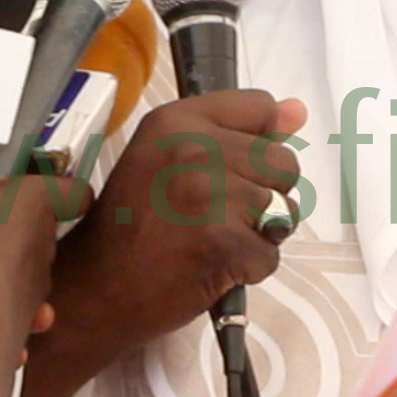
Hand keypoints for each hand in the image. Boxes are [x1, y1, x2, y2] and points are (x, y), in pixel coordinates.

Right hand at [0, 95, 81, 396]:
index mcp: (33, 204)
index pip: (78, 187)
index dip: (66, 178)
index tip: (42, 172)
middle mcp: (43, 245)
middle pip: (45, 223)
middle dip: (18, 216)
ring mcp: (35, 289)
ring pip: (29, 264)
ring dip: (5, 260)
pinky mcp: (20, 323)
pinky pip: (15, 304)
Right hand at [13, 90, 305, 396]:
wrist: (97, 288)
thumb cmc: (132, 222)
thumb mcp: (169, 157)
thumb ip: (237, 131)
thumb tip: (298, 111)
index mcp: (177, 120)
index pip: (260, 107)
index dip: (254, 145)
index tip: (225, 170)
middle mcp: (195, 149)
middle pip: (282, 161)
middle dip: (263, 194)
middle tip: (216, 215)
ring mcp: (211, 196)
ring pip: (285, 209)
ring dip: (259, 234)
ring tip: (213, 240)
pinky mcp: (225, 243)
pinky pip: (271, 254)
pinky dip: (248, 269)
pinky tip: (213, 267)